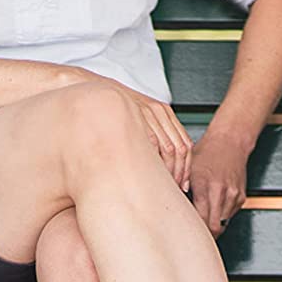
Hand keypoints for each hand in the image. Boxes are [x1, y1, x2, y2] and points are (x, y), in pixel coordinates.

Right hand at [75, 73, 192, 190]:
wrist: (94, 93)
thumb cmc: (115, 110)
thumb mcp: (139, 117)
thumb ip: (154, 134)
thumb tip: (167, 164)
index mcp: (165, 112)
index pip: (186, 144)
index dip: (186, 167)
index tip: (182, 183)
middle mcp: (160, 112)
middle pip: (180, 148)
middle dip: (179, 172)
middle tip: (174, 187)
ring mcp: (148, 114)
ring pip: (169, 148)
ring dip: (169, 170)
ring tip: (163, 185)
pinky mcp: (135, 119)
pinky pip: (152, 144)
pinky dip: (155, 162)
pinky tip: (150, 173)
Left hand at [188, 128, 248, 237]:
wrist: (230, 142)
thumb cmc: (206, 153)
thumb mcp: (187, 169)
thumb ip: (179, 189)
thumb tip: (169, 208)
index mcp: (205, 186)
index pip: (200, 219)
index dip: (193, 230)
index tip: (185, 232)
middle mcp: (222, 192)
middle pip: (214, 227)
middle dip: (205, 234)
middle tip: (194, 234)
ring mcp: (233, 195)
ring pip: (223, 224)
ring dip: (213, 224)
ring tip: (202, 219)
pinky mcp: (241, 197)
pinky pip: (230, 215)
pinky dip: (221, 215)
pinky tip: (213, 207)